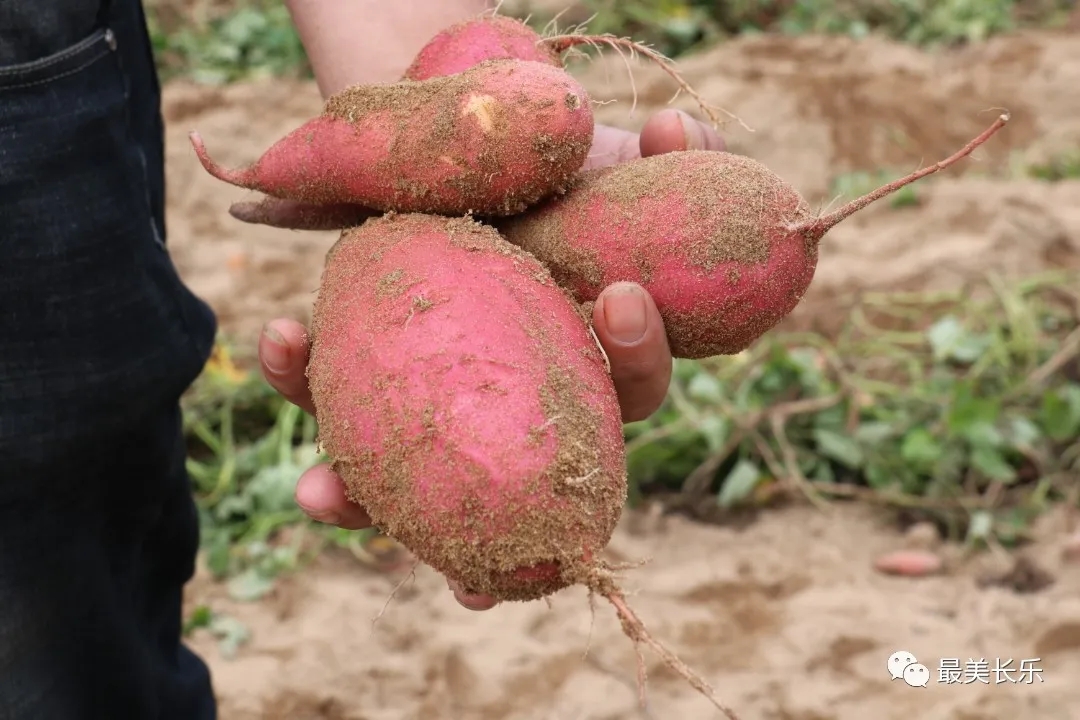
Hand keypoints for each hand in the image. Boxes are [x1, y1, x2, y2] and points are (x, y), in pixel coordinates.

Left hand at [258, 108, 723, 610]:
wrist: (461, 138)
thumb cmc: (554, 163)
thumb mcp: (614, 153)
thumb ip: (676, 149)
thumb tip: (684, 129)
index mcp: (594, 356)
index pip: (630, 383)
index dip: (633, 363)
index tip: (622, 303)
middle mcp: (523, 400)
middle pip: (508, 480)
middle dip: (490, 515)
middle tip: (468, 565)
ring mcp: (444, 396)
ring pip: (406, 472)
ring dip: (359, 497)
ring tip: (319, 497)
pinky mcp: (368, 365)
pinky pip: (330, 392)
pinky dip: (303, 378)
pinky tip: (284, 339)